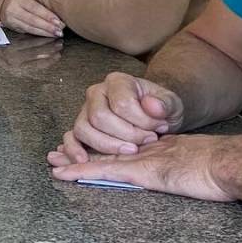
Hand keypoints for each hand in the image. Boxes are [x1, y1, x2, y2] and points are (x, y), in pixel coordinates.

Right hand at [0, 0, 63, 38]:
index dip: (47, 15)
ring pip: (30, 27)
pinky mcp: (13, 27)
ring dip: (45, 32)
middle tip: (60, 30)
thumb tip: (58, 5)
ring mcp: (12, 19)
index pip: (35, 8)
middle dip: (48, 26)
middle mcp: (13, 9)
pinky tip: (48, 34)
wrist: (3, 4)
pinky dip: (39, 34)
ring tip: (57, 33)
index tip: (58, 21)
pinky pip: (28, 31)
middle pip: (33, 20)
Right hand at [48, 71, 184, 163]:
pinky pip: (70, 138)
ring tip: (130, 150)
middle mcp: (96, 92)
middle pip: (99, 117)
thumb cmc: (160, 109)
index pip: (122, 103)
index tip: (159, 127)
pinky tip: (83, 160)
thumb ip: (164, 104)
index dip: (142, 121)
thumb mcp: (171, 103)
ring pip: (83, 129)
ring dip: (108, 146)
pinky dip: (74, 149)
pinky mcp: (81, 128)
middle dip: (127, 135)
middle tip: (147, 140)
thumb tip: (152, 107)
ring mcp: (85, 110)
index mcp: (118, 81)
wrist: (155, 115)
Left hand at [49, 134, 241, 202]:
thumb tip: (189, 173)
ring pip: (100, 159)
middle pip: (105, 152)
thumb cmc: (221, 170)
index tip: (81, 153)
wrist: (229, 164)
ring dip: (74, 161)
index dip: (101, 153)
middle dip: (80, 152)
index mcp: (157, 154)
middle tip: (56, 154)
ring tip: (53, 162)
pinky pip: (105, 170)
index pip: (122, 153)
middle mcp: (144, 154)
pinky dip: (83, 171)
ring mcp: (141, 160)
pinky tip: (65, 173)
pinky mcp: (140, 170)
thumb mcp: (196, 166)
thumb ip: (183, 167)